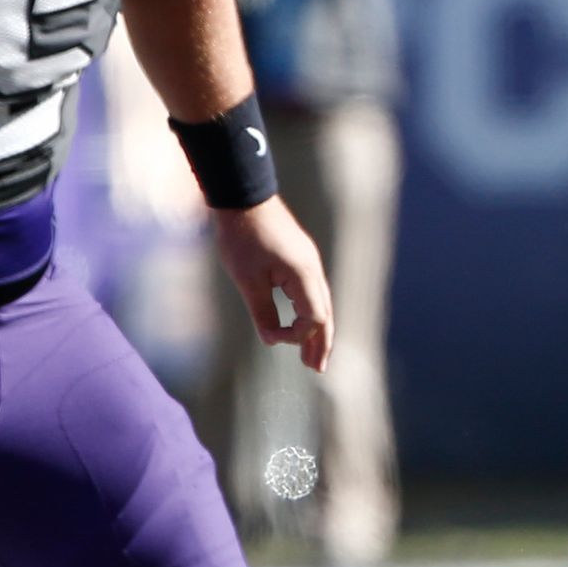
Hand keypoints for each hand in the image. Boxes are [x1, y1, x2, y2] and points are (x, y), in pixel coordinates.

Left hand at [211, 197, 333, 372]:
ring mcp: (308, 261)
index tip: (272, 338)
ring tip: (312, 354)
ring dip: (317, 329)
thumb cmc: (242, 237)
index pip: (314, 319)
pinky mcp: (299, 256)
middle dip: (321, 343)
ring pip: (320, 302)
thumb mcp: (248, 280)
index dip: (296, 336)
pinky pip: (311, 291)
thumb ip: (263, 313)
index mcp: (304, 275)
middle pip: (325, 313)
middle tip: (316, 369)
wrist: (242, 197)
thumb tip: (272, 340)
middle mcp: (313, 269)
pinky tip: (300, 321)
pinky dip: (310, 312)